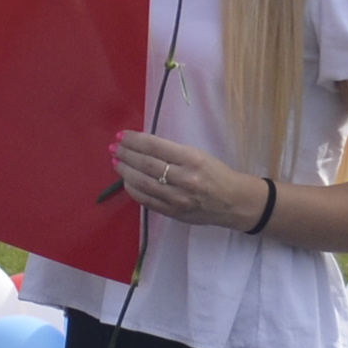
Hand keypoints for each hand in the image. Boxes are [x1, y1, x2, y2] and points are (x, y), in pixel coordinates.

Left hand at [109, 133, 273, 230]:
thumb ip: (172, 152)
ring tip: (116, 162)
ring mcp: (177, 198)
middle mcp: (184, 178)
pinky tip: (127, 180)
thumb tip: (142, 146)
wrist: (233, 202)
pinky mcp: (173, 213)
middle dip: (126, 154)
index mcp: (192, 159)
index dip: (135, 140)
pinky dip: (133, 189)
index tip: (122, 135)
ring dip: (125, 171)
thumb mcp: (199, 155)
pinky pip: (146, 200)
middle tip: (114, 147)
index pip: (155, 147)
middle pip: (146, 164)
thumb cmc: (216, 173)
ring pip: (143, 183)